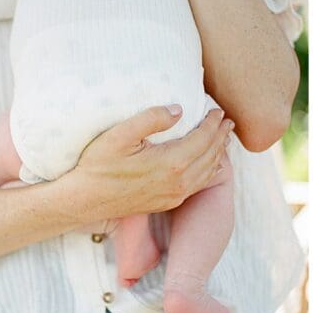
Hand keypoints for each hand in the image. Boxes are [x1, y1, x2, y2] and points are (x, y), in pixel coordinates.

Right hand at [66, 106, 233, 217]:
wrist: (85, 200)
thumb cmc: (98, 165)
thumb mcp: (119, 135)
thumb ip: (150, 119)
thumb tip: (178, 110)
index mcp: (171, 162)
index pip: (202, 138)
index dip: (212, 122)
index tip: (217, 110)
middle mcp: (178, 181)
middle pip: (210, 154)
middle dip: (220, 136)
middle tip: (227, 121)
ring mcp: (174, 194)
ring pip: (207, 171)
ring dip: (218, 153)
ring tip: (223, 139)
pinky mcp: (167, 202)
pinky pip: (197, 185)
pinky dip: (209, 171)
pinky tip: (211, 165)